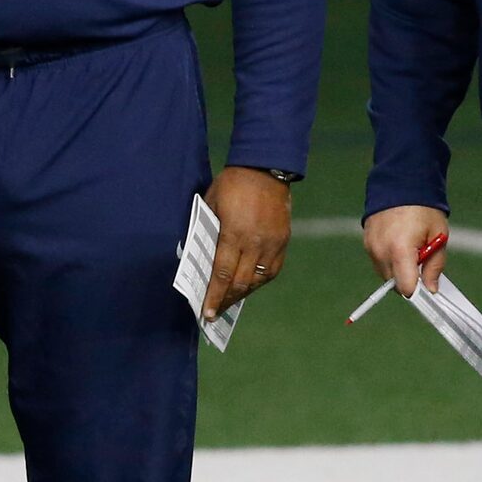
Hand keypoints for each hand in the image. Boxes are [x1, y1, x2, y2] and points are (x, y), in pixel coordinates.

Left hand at [202, 166, 291, 320]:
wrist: (265, 168)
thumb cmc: (232, 184)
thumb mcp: (211, 204)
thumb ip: (207, 231)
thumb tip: (198, 257)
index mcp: (234, 233)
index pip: (222, 273)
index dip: (214, 296)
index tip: (206, 312)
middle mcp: (255, 242)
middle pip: (240, 282)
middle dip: (226, 300)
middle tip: (215, 313)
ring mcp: (272, 243)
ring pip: (258, 280)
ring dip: (243, 293)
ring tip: (230, 301)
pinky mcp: (283, 241)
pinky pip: (272, 269)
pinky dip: (259, 281)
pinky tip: (249, 285)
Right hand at [363, 204, 448, 296]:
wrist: (402, 183)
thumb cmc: (424, 209)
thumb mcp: (438, 236)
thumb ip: (435, 265)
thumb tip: (431, 289)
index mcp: (401, 250)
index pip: (406, 288)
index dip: (417, 290)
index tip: (426, 285)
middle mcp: (382, 251)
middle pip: (394, 284)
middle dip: (408, 279)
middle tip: (421, 261)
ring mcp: (371, 247)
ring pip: (385, 274)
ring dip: (398, 270)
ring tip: (410, 249)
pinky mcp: (366, 242)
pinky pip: (378, 261)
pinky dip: (389, 259)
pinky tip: (399, 243)